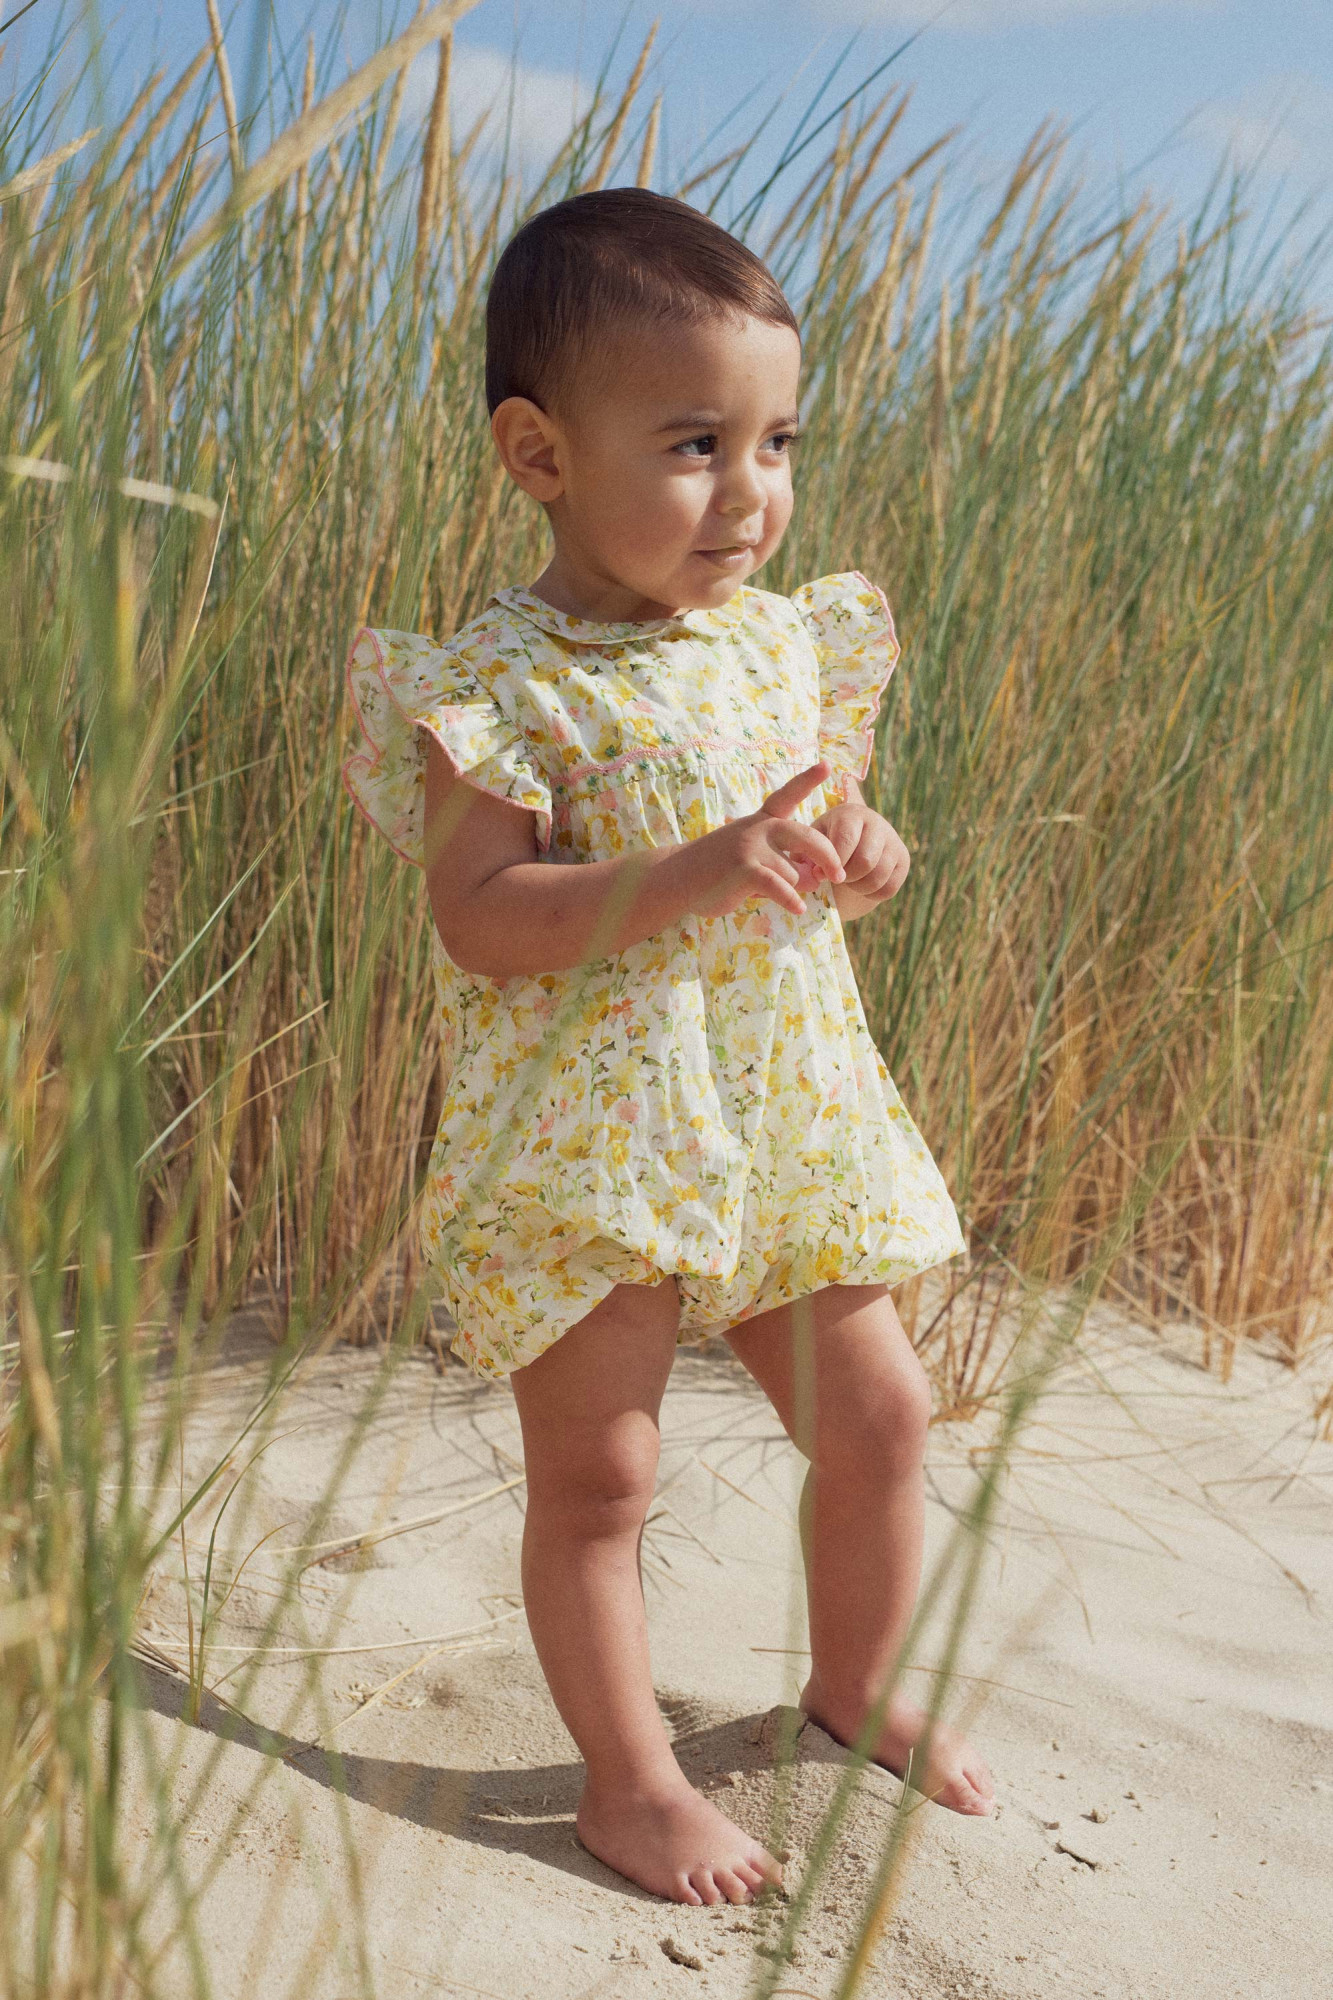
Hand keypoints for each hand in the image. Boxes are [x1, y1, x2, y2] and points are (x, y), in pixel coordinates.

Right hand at [685, 761, 847, 918]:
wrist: (676, 877)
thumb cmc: (717, 869)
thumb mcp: (751, 855)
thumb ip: (784, 862)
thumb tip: (815, 879)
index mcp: (761, 820)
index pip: (787, 795)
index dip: (808, 779)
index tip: (827, 764)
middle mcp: (759, 828)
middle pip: (808, 837)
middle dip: (828, 858)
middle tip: (838, 875)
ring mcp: (751, 847)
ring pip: (795, 873)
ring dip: (795, 889)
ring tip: (781, 895)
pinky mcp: (744, 870)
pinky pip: (780, 887)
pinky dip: (791, 900)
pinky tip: (798, 909)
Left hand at [811, 800, 909, 910]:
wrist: (848, 847)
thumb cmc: (824, 844)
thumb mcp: (812, 843)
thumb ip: (809, 855)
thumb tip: (819, 874)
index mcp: (851, 814)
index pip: (846, 841)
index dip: (833, 864)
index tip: (821, 875)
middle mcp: (877, 822)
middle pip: (865, 861)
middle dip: (847, 877)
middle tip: (837, 878)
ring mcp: (893, 841)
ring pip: (878, 877)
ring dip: (858, 887)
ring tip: (848, 882)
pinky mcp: (903, 860)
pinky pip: (889, 888)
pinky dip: (872, 894)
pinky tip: (861, 886)